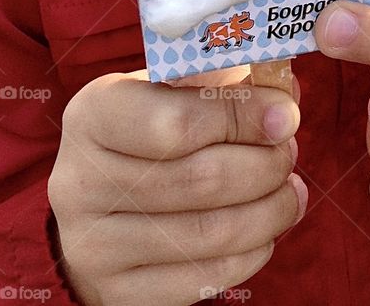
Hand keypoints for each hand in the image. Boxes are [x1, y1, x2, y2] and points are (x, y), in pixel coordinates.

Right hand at [48, 66, 306, 305]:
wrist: (100, 201)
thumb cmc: (152, 129)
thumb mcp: (175, 89)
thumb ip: (228, 84)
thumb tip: (284, 99)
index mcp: (94, 115)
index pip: (179, 123)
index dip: (244, 117)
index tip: (286, 115)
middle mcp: (81, 182)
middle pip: (204, 179)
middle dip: (266, 164)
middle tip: (287, 152)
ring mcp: (94, 246)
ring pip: (214, 233)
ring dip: (271, 208)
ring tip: (288, 187)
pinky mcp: (118, 294)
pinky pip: (207, 278)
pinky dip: (254, 250)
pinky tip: (266, 226)